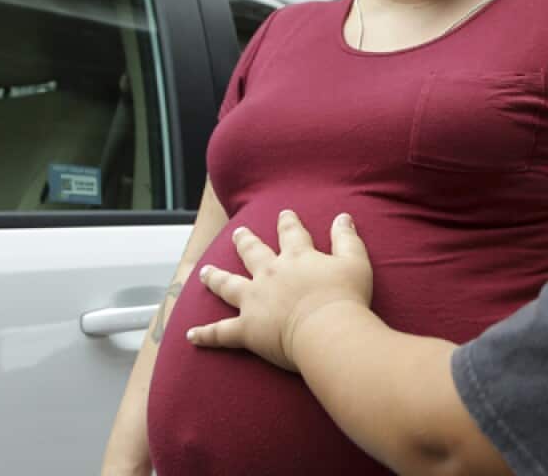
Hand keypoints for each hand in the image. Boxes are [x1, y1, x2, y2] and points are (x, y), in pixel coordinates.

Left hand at [188, 210, 372, 370]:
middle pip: (253, 253)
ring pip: (228, 285)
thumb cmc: (345, 297)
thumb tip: (343, 217)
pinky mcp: (247, 329)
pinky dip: (205, 335)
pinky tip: (191, 335)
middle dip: (245, 241)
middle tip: (238, 233)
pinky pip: (221, 332)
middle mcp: (270, 274)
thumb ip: (347, 238)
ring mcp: (254, 301)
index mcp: (297, 258)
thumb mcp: (355, 261)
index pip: (290, 233)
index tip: (284, 213)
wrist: (328, 330)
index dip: (288, 222)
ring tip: (205, 272)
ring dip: (215, 278)